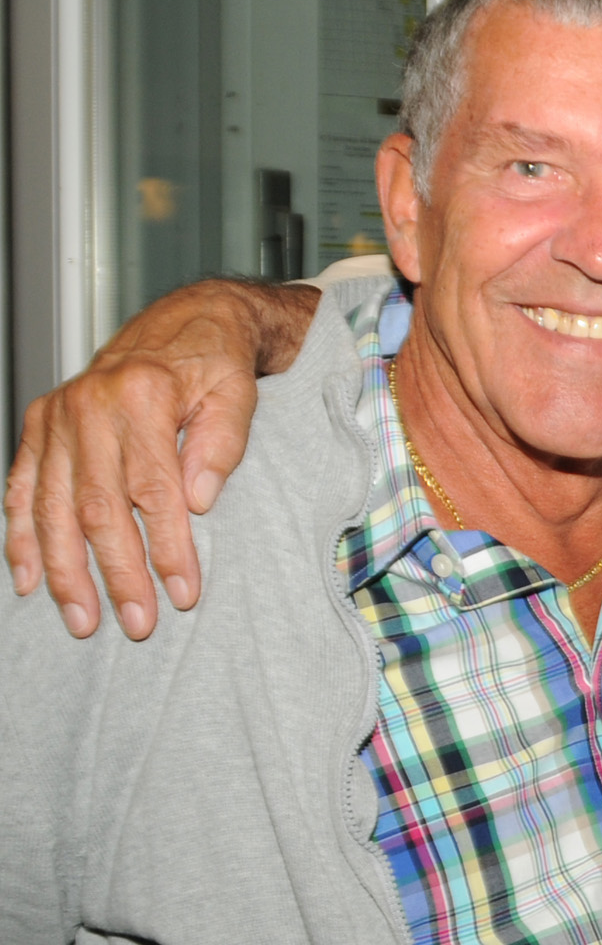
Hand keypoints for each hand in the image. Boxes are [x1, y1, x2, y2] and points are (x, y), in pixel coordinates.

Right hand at [5, 280, 316, 639]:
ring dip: (65, 571)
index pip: (152, 491)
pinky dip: (21, 537)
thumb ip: (221, 445)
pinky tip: (28, 581)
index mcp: (140, 397)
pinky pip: (22, 488)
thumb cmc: (214, 363)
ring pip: (52, 507)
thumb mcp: (238, 394)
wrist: (184, 320)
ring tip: (83, 620)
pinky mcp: (40, 424)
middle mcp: (89, 406)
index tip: (183, 594)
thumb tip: (196, 502)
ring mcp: (57, 416)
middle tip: (136, 624)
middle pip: (96, 507)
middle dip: (116, 573)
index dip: (168, 549)